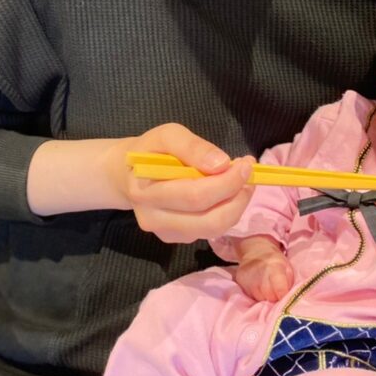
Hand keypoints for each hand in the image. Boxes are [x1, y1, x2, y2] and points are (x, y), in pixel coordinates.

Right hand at [109, 124, 254, 243]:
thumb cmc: (150, 151)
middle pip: (208, 220)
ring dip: (235, 206)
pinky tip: (223, 194)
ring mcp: (164, 233)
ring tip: (240, 183)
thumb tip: (222, 164)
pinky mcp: (174, 239)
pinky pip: (208, 232)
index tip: (246, 164)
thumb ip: (192, 146)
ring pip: (212, 230)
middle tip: (249, 175)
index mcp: (146, 191)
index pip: (194, 195)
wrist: (127, 174)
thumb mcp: (166, 135)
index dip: (227, 182)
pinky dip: (224, 212)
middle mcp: (152, 218)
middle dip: (237, 197)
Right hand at [234, 236, 293, 301]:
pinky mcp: (239, 281)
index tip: (284, 297)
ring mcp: (248, 277)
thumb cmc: (277, 263)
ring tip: (267, 289)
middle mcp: (259, 272)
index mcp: (275, 267)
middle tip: (276, 293)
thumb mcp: (288, 269)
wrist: (256, 251)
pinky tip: (258, 287)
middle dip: (274, 298)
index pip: (280, 289)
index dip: (283, 296)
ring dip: (265, 297)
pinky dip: (256, 295)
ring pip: (259, 298)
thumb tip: (288, 299)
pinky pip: (250, 296)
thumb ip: (289, 284)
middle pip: (269, 297)